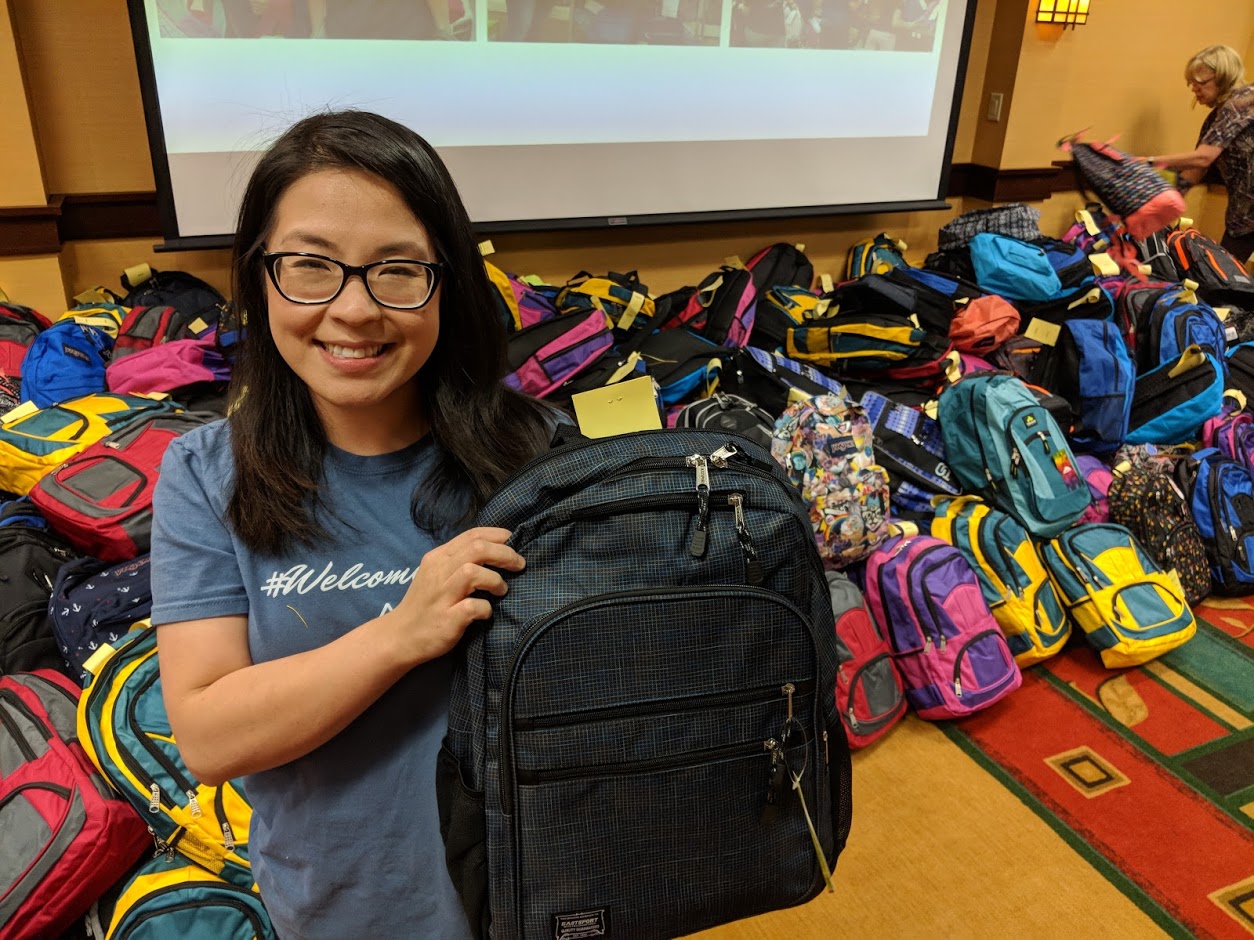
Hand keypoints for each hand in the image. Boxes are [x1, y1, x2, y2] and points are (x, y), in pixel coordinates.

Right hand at [391, 527, 524, 663]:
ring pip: (472, 572)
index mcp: (438, 557)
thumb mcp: (437, 574)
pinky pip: (473, 606)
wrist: (401, 636)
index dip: (498, 535)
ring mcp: (441, 596)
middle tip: (519, 564)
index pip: (471, 535)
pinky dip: (486, 608)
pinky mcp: (446, 619)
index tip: (514, 543)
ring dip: (495, 579)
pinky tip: (485, 613)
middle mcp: (438, 572)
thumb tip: (496, 550)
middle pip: (477, 548)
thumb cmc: (426, 603)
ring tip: (501, 590)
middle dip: (504, 554)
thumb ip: (459, 560)